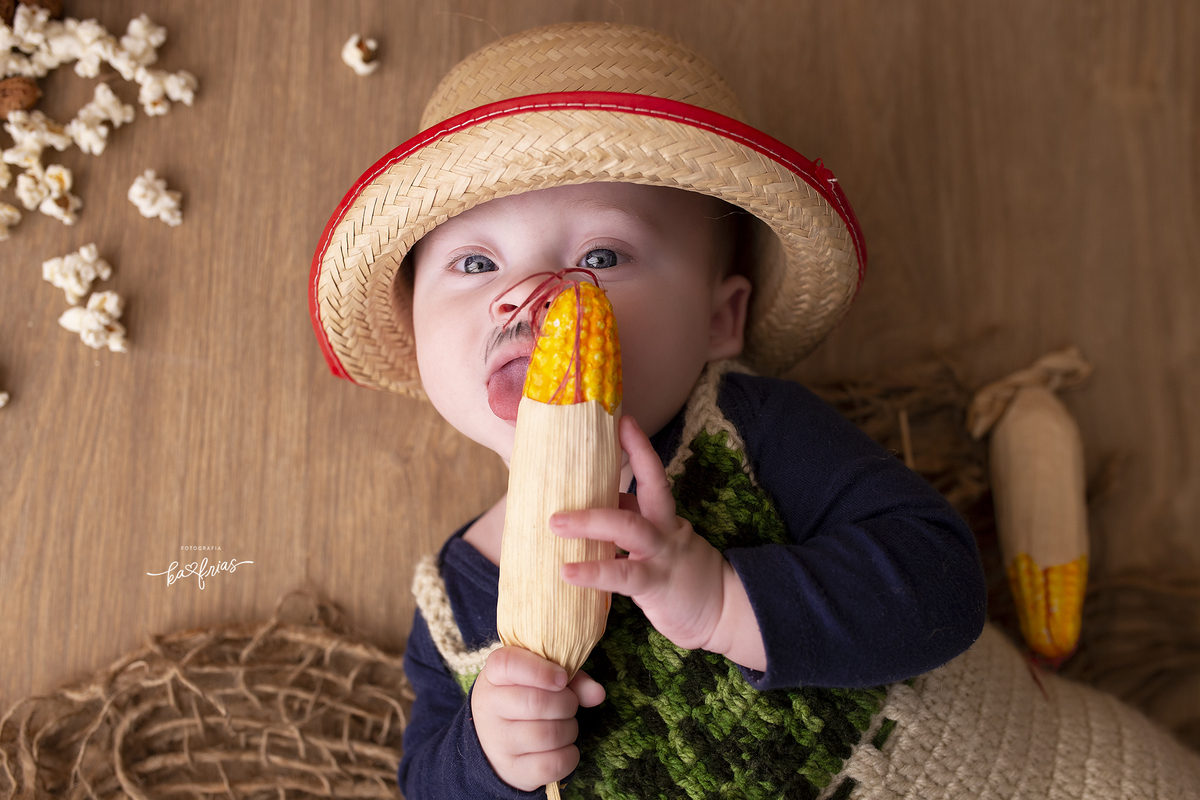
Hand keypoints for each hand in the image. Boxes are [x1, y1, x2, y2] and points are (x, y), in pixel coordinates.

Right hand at [471, 646, 605, 791]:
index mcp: (494, 675)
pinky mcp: (511, 769)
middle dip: (567, 703)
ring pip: (547, 735)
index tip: (562, 678)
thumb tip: (598, 694)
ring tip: (565, 725)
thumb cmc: (525, 696)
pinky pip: (551, 765)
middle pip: (537, 702)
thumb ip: (572, 679)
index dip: (541, 670)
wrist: (495, 737)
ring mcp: (497, 741)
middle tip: (569, 704)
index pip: (509, 664)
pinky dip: (569, 755)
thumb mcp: (541, 677)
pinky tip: (564, 747)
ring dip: (570, 729)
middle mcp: (489, 706)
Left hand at [553, 415, 765, 668]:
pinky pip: (622, 576)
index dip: (639, 447)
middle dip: (620, 465)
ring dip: (590, 522)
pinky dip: (593, 572)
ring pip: (630, 528)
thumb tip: (596, 502)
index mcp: (665, 517)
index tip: (621, 421)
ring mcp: (663, 555)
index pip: (653, 475)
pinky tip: (567, 572)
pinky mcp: (657, 585)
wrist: (724, 614)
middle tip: (575, 460)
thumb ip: (632, 523)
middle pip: (650, 487)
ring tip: (555, 522)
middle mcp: (666, 529)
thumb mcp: (661, 542)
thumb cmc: (682, 576)